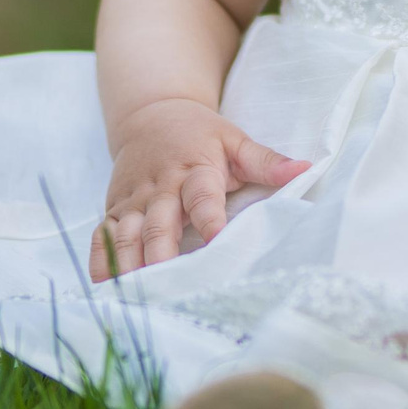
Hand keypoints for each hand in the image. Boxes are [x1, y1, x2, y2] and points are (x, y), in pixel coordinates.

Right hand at [90, 98, 307, 280]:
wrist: (151, 114)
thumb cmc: (200, 134)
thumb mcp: (235, 140)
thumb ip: (267, 162)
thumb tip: (306, 169)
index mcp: (195, 169)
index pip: (203, 197)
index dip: (210, 219)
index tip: (218, 241)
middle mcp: (162, 187)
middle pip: (160, 223)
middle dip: (161, 253)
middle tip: (165, 282)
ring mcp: (135, 199)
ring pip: (129, 233)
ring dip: (129, 263)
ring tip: (133, 293)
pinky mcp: (116, 207)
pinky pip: (104, 234)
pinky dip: (101, 258)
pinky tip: (102, 284)